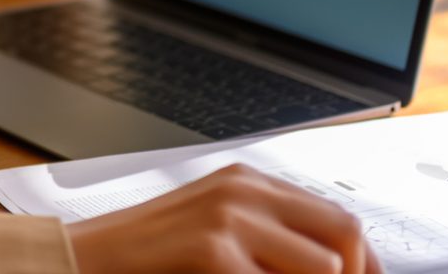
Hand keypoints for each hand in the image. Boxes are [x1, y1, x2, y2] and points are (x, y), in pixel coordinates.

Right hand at [67, 165, 380, 273]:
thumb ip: (268, 242)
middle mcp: (244, 189)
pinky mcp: (210, 247)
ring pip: (325, 268)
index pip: (341, 218)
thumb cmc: (146, 262)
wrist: (81, 262)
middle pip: (346, 234)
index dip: (366, 264)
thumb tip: (334, 269)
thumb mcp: (216, 238)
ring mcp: (228, 216)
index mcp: (249, 183)